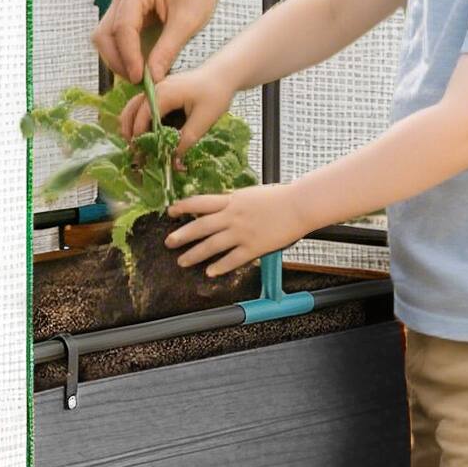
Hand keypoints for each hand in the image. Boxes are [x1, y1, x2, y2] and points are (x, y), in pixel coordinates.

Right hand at [93, 0, 223, 84]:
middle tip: (137, 80)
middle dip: (117, 60)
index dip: (128, 56)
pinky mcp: (124, 14)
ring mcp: (120, 4)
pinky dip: (123, 54)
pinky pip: (115, 38)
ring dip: (117, 59)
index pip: (122, 28)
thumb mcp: (187, 22)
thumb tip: (152, 78)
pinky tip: (138, 66)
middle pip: (104, 34)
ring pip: (105, 38)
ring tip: (139, 76)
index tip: (138, 78)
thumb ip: (167, 51)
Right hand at [118, 61, 236, 150]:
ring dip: (132, 127)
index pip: (142, 118)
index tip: (142, 156)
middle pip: (131, 111)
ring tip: (137, 147)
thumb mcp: (204, 119)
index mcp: (163, 94)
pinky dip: (140, 121)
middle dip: (131, 134)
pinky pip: (143, 107)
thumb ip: (187, 140)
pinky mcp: (161, 93)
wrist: (223, 74)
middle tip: (136, 154)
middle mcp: (155, 90)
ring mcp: (157, 90)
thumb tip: (174, 162)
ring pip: (134, 108)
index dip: (140, 138)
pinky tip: (147, 136)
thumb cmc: (216, 93)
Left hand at [165, 184, 309, 277]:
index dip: (183, 207)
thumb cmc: (279, 197)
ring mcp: (242, 233)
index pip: (200, 202)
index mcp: (232, 200)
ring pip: (211, 245)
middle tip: (168, 243)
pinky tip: (210, 272)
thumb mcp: (250, 194)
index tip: (170, 211)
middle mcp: (232, 216)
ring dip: (194, 254)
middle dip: (182, 235)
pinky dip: (219, 266)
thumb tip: (220, 206)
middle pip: (200, 226)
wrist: (299, 205)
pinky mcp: (254, 247)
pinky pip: (232, 259)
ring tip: (182, 261)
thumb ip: (234, 202)